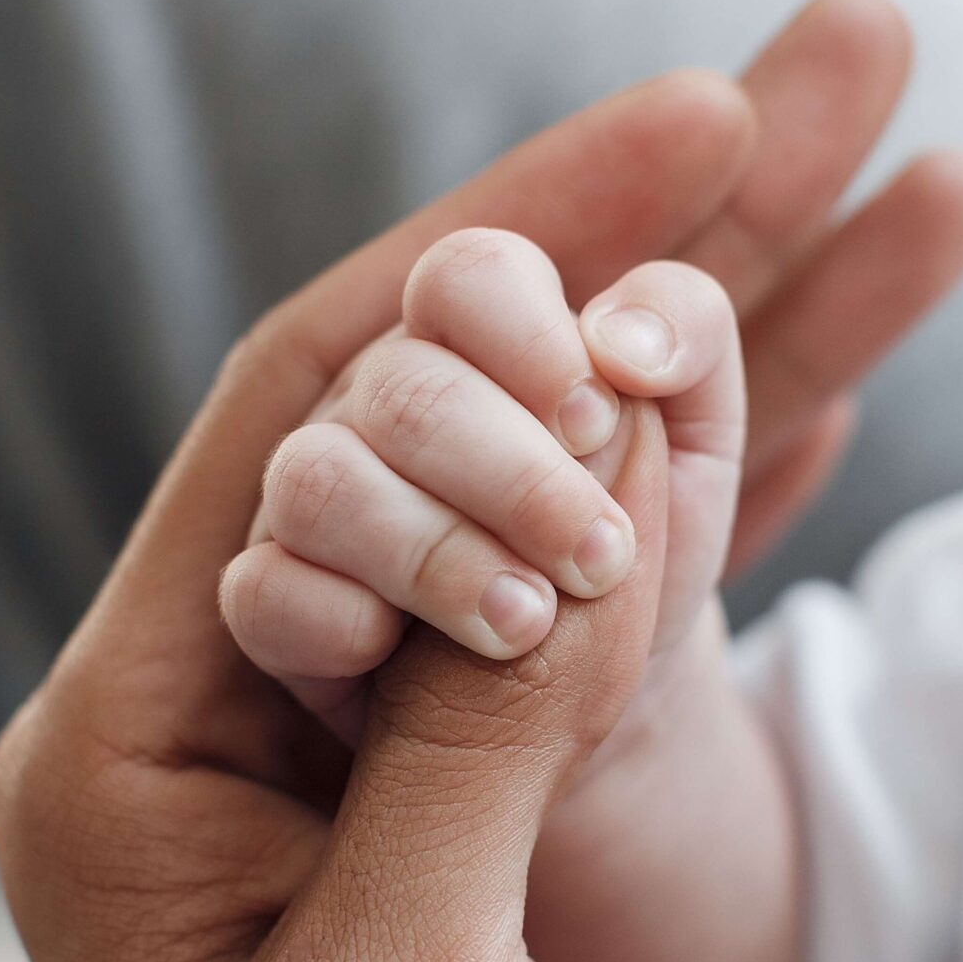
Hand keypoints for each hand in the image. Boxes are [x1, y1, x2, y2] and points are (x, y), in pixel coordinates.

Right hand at [220, 232, 741, 739]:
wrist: (604, 683)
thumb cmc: (634, 539)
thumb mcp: (699, 438)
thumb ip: (685, 337)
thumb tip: (621, 337)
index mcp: (480, 341)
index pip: (469, 278)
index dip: (532, 344)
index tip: (600, 425)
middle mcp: (381, 403)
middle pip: (403, 389)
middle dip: (517, 481)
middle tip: (601, 562)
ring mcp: (316, 500)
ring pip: (317, 483)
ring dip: (434, 556)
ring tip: (527, 625)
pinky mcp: (278, 605)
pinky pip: (263, 593)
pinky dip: (339, 624)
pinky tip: (406, 658)